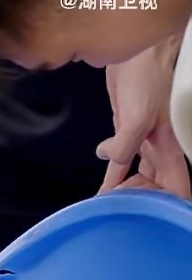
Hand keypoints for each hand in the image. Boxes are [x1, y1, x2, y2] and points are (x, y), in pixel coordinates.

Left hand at [99, 36, 190, 199]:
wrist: (134, 53)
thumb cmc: (145, 82)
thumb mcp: (137, 115)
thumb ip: (125, 144)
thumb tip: (111, 160)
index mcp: (169, 150)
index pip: (178, 187)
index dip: (172, 207)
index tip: (159, 225)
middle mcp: (159, 150)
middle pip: (156, 187)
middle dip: (141, 202)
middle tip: (117, 215)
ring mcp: (142, 142)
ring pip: (138, 176)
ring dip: (124, 190)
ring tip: (107, 208)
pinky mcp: (124, 133)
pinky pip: (119, 161)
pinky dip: (111, 175)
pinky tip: (101, 188)